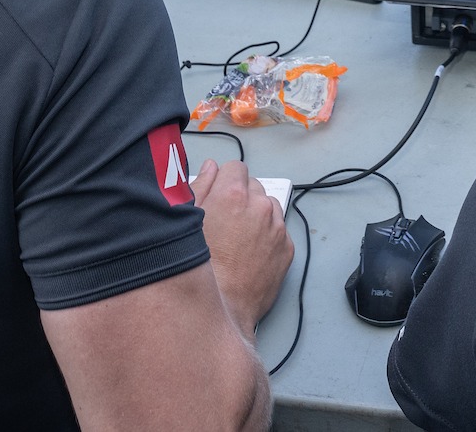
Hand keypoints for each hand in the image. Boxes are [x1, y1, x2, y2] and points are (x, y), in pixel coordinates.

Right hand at [191, 159, 291, 337]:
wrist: (221, 308)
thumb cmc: (200, 269)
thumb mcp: (188, 221)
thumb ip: (200, 186)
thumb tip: (210, 168)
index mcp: (234, 195)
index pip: (235, 168)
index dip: (224, 180)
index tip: (219, 193)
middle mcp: (260, 207)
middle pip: (253, 186)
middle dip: (241, 198)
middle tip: (224, 221)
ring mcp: (277, 228)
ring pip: (269, 207)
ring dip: (257, 216)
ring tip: (237, 240)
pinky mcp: (288, 249)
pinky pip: (279, 231)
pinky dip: (268, 237)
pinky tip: (249, 253)